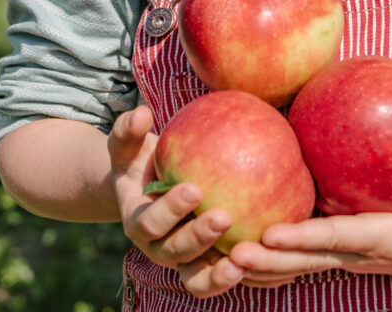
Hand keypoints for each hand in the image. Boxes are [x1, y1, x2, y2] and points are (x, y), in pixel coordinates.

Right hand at [109, 106, 244, 296]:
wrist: (149, 187)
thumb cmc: (141, 160)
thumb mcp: (129, 145)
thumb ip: (129, 130)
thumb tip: (141, 113)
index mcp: (137, 221)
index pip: (149, 222)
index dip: (169, 210)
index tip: (193, 189)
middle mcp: (157, 247)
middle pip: (174, 252)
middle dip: (197, 237)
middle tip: (223, 217)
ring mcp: (181, 260)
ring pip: (196, 278)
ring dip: (216, 275)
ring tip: (241, 262)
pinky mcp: (204, 265)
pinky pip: (218, 277)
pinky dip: (234, 276)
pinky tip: (263, 259)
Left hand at [229, 131, 391, 287]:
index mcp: (381, 239)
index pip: (336, 239)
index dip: (304, 238)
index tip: (270, 234)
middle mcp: (354, 252)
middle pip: (303, 261)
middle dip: (266, 261)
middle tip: (228, 254)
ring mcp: (342, 255)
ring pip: (293, 265)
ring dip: (257, 267)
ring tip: (215, 257)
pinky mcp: (335, 249)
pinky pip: (296, 257)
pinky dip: (267, 259)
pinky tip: (230, 246)